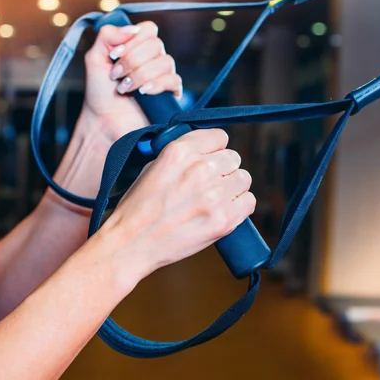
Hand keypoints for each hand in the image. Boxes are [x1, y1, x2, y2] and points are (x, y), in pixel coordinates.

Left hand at [79, 21, 181, 142]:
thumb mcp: (95, 59)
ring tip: (125, 88)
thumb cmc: (100, 93)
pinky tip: (143, 92)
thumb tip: (131, 29)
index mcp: (137, 47)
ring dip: (141, 74)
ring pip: (165, 61)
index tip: (114, 55)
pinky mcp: (170, 94)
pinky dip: (156, 84)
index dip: (132, 40)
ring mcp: (163, 75)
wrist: (104, 121)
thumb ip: (107, 36)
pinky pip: (173, 80)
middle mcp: (153, 59)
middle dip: (132, 61)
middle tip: (116, 76)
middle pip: (156, 44)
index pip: (148, 29)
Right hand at [102, 129, 255, 277]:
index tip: (208, 160)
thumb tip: (205, 151)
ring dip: (232, 188)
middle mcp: (199, 169)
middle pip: (233, 158)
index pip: (219, 137)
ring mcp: (214, 195)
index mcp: (179, 152)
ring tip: (213, 200)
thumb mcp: (152, 167)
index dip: (213, 150)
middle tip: (208, 185)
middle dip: (223, 170)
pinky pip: (249, 202)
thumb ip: (181, 155)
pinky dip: (239, 207)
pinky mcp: (223, 220)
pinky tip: (222, 212)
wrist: (131, 243)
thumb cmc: (137, 208)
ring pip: (244, 178)